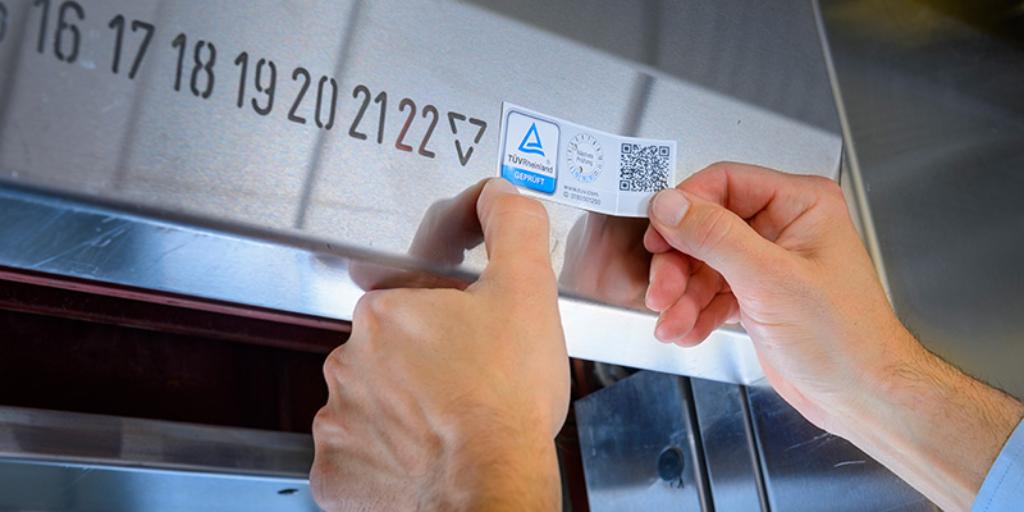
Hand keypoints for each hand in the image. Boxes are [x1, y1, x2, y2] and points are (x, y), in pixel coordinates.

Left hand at [311, 178, 567, 510]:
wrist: (492, 487)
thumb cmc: (505, 402)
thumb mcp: (527, 292)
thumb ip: (513, 227)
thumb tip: (500, 194)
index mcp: (384, 315)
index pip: (409, 307)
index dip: (448, 327)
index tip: (472, 350)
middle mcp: (348, 364)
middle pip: (388, 358)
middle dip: (423, 370)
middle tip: (468, 391)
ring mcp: (337, 422)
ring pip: (372, 406)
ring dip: (403, 414)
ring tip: (451, 429)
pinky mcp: (335, 473)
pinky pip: (358, 458)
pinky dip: (386, 460)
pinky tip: (424, 460)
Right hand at [645, 162, 900, 429]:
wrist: (862, 397)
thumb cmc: (846, 340)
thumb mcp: (769, 279)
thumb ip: (714, 236)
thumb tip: (671, 205)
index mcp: (801, 205)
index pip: (725, 183)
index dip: (685, 208)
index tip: (658, 232)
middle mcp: (784, 228)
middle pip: (706, 227)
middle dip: (679, 264)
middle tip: (663, 290)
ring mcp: (769, 263)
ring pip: (703, 264)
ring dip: (682, 295)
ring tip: (673, 320)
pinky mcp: (758, 296)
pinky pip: (711, 293)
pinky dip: (695, 313)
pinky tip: (688, 330)